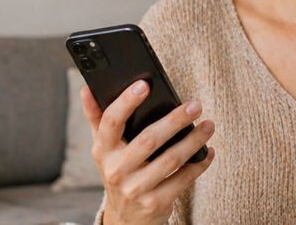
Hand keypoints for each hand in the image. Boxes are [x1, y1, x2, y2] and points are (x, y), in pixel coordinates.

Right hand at [80, 79, 215, 224]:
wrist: (125, 218)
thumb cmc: (119, 170)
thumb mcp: (104, 149)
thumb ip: (97, 118)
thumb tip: (86, 89)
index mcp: (102, 151)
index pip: (111, 122)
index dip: (126, 102)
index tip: (144, 84)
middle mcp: (116, 170)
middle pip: (149, 140)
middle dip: (175, 120)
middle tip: (195, 105)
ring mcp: (136, 189)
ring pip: (170, 160)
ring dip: (194, 141)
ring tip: (209, 125)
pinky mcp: (155, 203)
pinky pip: (183, 179)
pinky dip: (199, 163)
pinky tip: (209, 151)